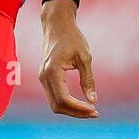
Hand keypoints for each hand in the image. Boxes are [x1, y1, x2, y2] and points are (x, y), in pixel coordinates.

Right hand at [38, 0, 97, 118]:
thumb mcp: (84, 57)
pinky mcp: (45, 77)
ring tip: (89, 109)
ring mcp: (42, 78)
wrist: (57, 25)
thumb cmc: (72, 38)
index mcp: (53, 71)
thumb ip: (88, 80)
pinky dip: (66, 103)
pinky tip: (80, 102)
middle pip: (57, 106)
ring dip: (71, 110)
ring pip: (54, 103)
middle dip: (75, 112)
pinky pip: (54, 96)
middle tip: (94, 113)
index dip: (79, 108)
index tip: (95, 109)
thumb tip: (94, 101)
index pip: (64, 99)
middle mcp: (44, 77)